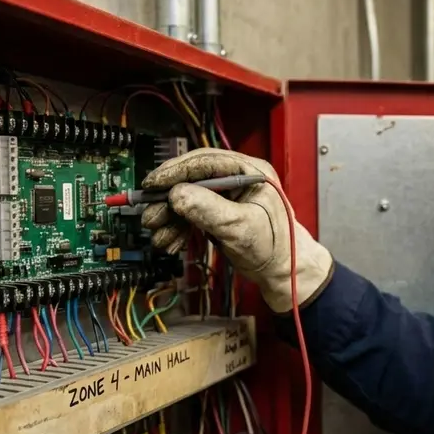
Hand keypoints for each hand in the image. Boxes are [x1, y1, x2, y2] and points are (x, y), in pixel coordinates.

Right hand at [140, 149, 334, 313]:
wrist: (283, 272)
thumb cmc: (275, 247)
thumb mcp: (240, 227)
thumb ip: (208, 209)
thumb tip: (177, 194)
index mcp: (250, 171)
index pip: (205, 161)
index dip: (175, 172)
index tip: (152, 184)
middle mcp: (237, 178)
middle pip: (191, 178)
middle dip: (168, 199)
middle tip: (151, 215)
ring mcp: (227, 195)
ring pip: (188, 197)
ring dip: (169, 217)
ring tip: (159, 235)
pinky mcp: (219, 211)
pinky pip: (191, 212)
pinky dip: (178, 226)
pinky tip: (170, 240)